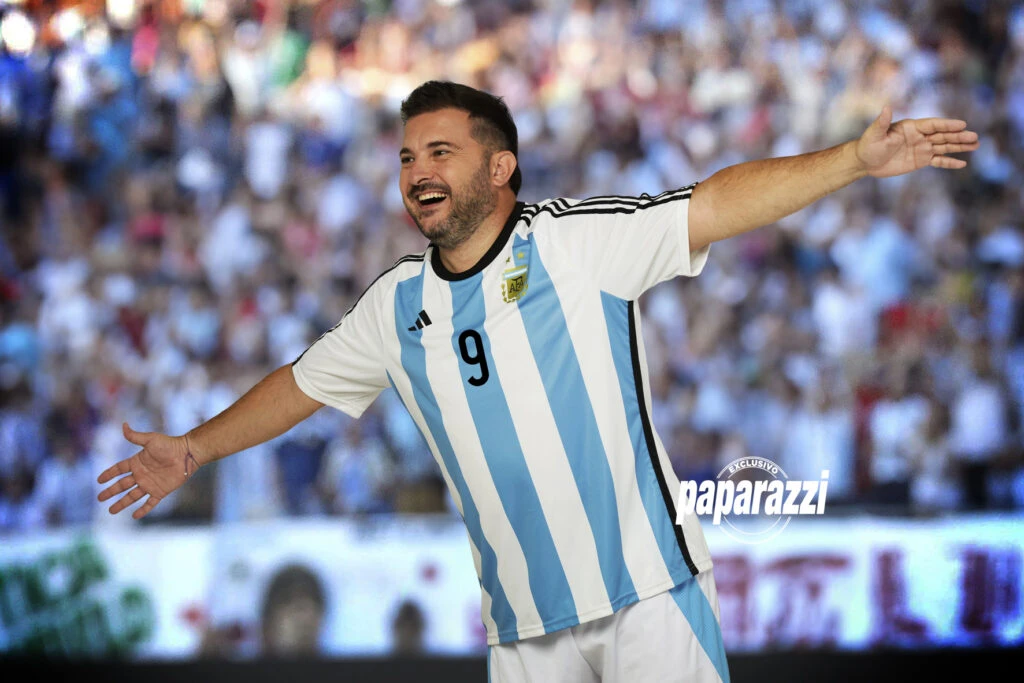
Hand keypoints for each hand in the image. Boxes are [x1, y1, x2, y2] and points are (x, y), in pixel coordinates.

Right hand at [97, 423, 195, 518]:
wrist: (187, 454)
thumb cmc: (169, 445)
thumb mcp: (150, 439)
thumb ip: (135, 436)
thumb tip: (123, 425)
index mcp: (137, 462)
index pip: (119, 469)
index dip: (109, 474)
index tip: (99, 480)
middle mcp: (141, 474)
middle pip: (122, 485)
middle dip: (111, 492)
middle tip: (100, 498)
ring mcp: (150, 484)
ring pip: (132, 496)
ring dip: (122, 503)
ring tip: (111, 511)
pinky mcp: (160, 491)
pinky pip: (150, 502)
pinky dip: (143, 509)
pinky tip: (135, 516)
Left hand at [855, 105, 979, 177]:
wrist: (864, 162)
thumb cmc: (868, 145)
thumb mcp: (874, 134)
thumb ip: (882, 122)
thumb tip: (886, 107)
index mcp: (911, 127)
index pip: (933, 125)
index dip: (947, 125)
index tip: (962, 125)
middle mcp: (919, 136)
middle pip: (942, 135)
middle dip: (958, 136)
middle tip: (974, 137)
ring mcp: (921, 148)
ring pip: (944, 147)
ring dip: (959, 146)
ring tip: (975, 145)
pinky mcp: (920, 160)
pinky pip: (938, 161)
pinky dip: (949, 162)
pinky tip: (962, 163)